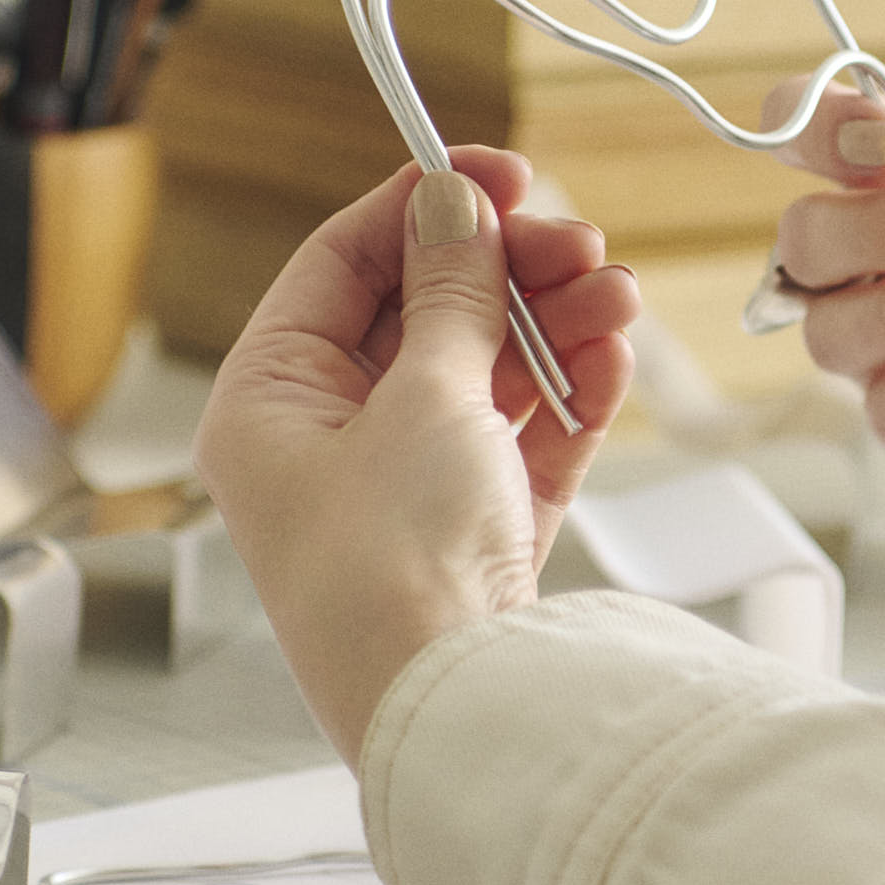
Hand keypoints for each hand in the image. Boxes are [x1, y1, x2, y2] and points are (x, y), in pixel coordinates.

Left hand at [194, 147, 639, 765]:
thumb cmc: (398, 568)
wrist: (459, 714)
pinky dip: (567, 396)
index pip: (339, 266)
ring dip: (552, 327)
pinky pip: (521, 441)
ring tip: (615, 297)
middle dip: (508, 273)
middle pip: (421, 316)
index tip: (498, 170)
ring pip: (483, 375)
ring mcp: (403, 493)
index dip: (421, 206)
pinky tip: (611, 356)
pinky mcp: (474, 538)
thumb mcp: (425, 397)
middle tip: (577, 240)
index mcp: (269, 404)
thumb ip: (451, 291)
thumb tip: (451, 204)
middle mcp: (325, 444)